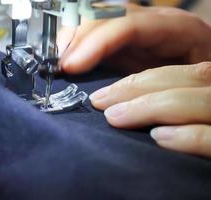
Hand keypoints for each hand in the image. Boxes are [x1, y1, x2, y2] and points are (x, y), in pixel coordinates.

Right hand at [58, 4, 210, 74]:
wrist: (197, 80)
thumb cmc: (197, 85)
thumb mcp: (185, 86)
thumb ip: (159, 86)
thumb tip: (110, 97)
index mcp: (177, 30)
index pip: (129, 26)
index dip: (97, 43)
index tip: (71, 66)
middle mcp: (152, 22)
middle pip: (106, 17)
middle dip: (76, 39)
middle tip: (56, 65)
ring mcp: (134, 29)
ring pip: (95, 21)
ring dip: (70, 40)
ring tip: (55, 62)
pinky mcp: (121, 41)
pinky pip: (91, 35)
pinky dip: (73, 45)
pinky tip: (63, 59)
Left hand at [89, 62, 210, 157]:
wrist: (210, 181)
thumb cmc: (205, 137)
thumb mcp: (197, 117)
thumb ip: (179, 110)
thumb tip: (128, 108)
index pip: (183, 74)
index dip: (141, 80)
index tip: (106, 92)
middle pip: (191, 79)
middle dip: (139, 88)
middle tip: (100, 101)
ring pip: (201, 101)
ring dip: (153, 107)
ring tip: (116, 117)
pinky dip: (190, 136)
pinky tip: (159, 138)